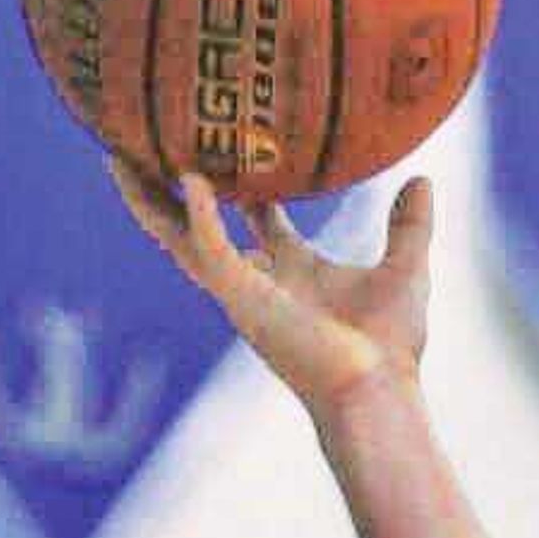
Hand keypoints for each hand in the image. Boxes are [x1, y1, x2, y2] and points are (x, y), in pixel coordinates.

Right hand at [114, 162, 434, 413]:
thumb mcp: (406, 268)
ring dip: (148, 200)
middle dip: (168, 192)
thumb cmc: (390, 348)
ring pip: (178, 237)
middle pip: (197, 227)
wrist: (378, 390)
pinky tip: (193, 178)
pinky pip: (210, 249)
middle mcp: (258, 280)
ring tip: (116, 155)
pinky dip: (200, 216)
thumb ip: (410, 226)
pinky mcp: (241, 299)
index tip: (236, 146)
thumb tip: (422, 180)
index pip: (258, 221)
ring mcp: (242, 290)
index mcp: (292, 272)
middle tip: (145, 148)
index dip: (246, 187)